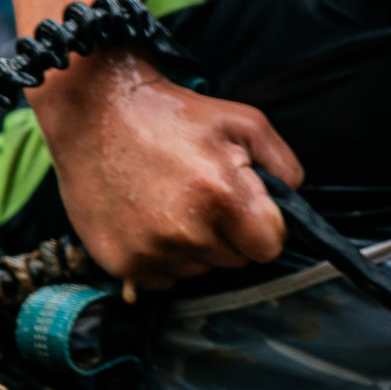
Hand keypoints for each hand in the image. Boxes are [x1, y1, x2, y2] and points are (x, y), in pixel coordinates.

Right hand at [29, 48, 303, 290]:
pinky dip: (161, 257)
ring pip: (200, 270)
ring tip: (169, 201)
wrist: (94, 110)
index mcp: (222, 199)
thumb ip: (286, 167)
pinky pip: (163, 279)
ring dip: (193, 246)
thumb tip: (296, 204)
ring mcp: (150, 251)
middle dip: (227, 234)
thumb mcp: (244, 123)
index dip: (262, 227)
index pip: (270, 248)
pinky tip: (147, 219)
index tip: (242, 205)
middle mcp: (187, 233)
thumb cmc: (172, 114)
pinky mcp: (121, 263)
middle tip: (199, 194)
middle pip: (235, 261)